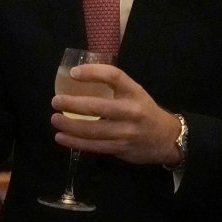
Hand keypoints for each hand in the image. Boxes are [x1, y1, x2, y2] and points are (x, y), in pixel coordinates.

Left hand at [50, 64, 180, 165]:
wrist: (167, 138)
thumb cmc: (145, 112)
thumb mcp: (135, 93)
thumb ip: (114, 88)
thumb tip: (80, 79)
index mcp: (134, 92)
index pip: (114, 76)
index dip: (92, 72)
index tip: (73, 73)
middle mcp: (131, 111)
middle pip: (97, 107)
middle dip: (73, 105)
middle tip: (56, 102)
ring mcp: (126, 132)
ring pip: (93, 130)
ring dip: (70, 126)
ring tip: (55, 120)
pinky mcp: (120, 148)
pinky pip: (94, 146)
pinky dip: (76, 142)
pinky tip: (62, 137)